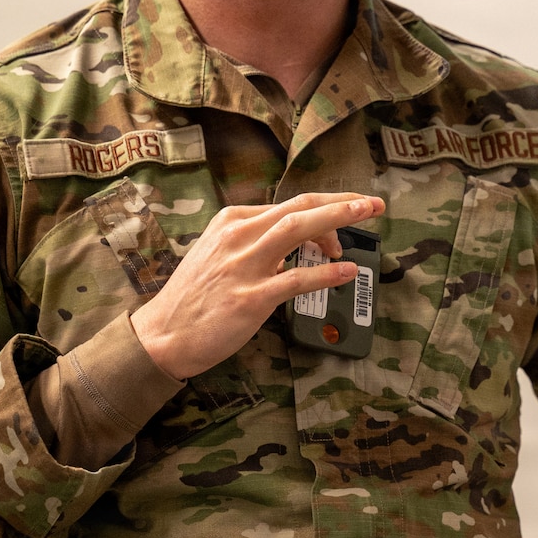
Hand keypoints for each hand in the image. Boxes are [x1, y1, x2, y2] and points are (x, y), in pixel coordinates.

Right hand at [131, 191, 384, 380]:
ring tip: (368, 216)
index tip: (347, 218)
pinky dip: (325, 273)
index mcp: (233, 222)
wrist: (163, 334)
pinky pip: (295, 279)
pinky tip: (347, 272)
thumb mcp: (219, 253)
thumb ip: (254, 242)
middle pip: (299, 208)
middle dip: (342, 203)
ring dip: (338, 220)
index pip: (289, 205)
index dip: (325, 209)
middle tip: (374, 204)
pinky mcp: (249, 298)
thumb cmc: (195, 297)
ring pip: (297, 229)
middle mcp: (238, 236)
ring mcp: (244, 266)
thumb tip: (294, 241)